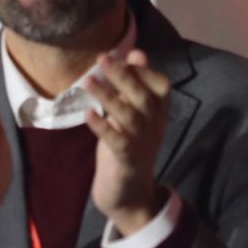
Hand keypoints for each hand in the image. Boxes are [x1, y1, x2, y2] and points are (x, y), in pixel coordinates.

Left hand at [84, 49, 171, 234]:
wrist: (129, 194)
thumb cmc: (126, 147)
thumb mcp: (130, 115)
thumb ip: (133, 87)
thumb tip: (135, 54)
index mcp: (157, 113)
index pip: (160, 86)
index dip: (144, 70)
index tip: (126, 54)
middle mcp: (154, 125)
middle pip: (143, 96)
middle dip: (124, 76)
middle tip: (103, 58)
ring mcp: (142, 143)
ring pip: (129, 116)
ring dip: (108, 97)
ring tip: (87, 81)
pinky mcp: (126, 160)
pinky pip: (117, 141)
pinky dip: (103, 128)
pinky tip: (88, 115)